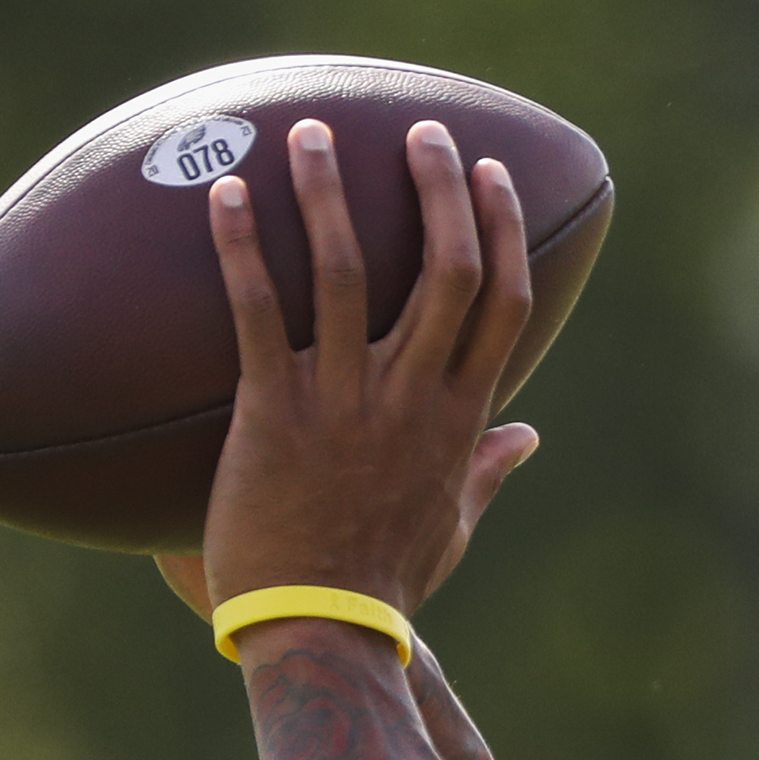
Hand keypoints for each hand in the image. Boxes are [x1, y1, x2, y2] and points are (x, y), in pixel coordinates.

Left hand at [195, 118, 538, 621]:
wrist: (320, 627)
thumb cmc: (386, 580)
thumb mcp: (454, 523)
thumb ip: (489, 470)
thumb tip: (530, 437)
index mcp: (459, 417)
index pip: (502, 305)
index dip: (502, 231)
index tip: (493, 176)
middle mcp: (411, 396)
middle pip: (447, 270)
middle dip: (440, 189)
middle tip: (423, 132)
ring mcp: (343, 400)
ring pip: (350, 273)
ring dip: (332, 194)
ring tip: (313, 133)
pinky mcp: (273, 412)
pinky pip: (257, 314)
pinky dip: (243, 248)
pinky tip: (228, 193)